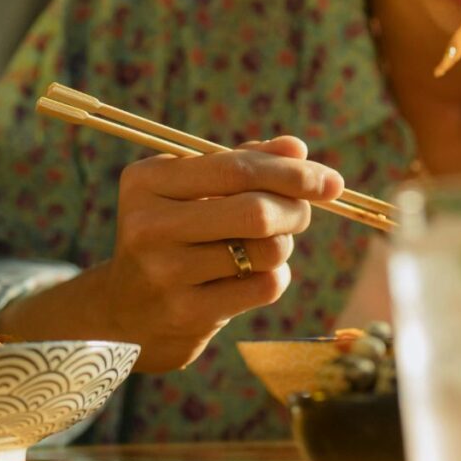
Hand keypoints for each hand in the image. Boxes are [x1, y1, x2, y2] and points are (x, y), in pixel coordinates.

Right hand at [103, 136, 342, 370]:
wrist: (129, 310)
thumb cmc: (171, 234)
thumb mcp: (190, 191)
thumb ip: (241, 163)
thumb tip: (297, 148)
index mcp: (146, 181)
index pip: (235, 168)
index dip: (292, 172)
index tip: (330, 180)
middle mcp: (149, 224)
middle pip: (256, 211)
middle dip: (295, 209)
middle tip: (301, 213)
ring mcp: (166, 271)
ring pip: (267, 250)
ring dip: (283, 244)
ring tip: (267, 243)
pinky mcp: (187, 311)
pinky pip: (264, 286)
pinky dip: (273, 276)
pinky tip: (250, 275)